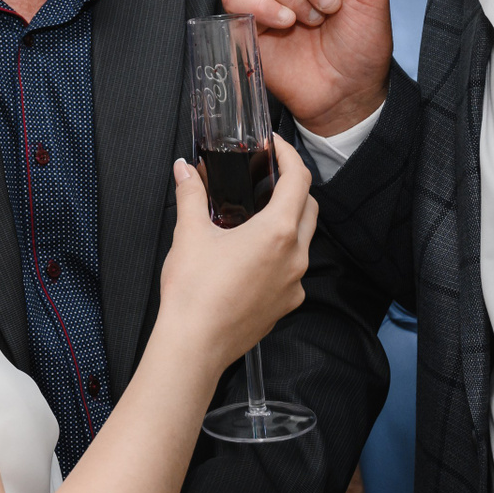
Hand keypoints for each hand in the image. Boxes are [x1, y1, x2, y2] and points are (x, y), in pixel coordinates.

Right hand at [160, 137, 316, 363]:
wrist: (194, 346)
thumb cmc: (194, 294)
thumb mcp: (189, 234)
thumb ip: (191, 195)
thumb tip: (185, 171)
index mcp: (276, 233)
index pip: (299, 180)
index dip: (290, 156)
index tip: (276, 147)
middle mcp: (295, 257)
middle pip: (308, 208)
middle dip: (293, 187)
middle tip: (267, 175)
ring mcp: (294, 283)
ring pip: (303, 239)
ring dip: (287, 220)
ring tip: (254, 215)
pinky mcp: (286, 304)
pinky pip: (292, 269)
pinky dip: (280, 253)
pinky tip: (251, 254)